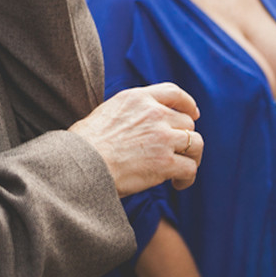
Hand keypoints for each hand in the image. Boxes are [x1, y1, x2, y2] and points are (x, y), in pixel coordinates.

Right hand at [69, 83, 202, 196]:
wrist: (79, 163)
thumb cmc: (83, 145)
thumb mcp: (106, 113)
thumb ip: (129, 113)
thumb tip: (138, 126)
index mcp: (136, 98)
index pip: (173, 92)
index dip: (187, 104)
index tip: (193, 114)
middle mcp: (153, 113)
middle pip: (187, 123)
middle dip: (184, 138)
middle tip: (177, 153)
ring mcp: (162, 137)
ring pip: (195, 144)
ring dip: (192, 157)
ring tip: (181, 171)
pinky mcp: (166, 162)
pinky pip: (190, 168)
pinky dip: (187, 178)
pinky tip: (177, 184)